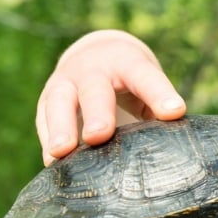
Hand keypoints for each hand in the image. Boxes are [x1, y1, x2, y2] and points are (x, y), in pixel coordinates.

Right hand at [37, 30, 185, 163]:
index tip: (175, 112)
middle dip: (97, 113)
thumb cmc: (131, 78)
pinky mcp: (47, 100)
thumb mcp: (148, 82)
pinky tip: (52, 164)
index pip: (146, 76)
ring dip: (60, 128)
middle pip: (94, 90)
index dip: (160, 94)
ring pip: (59, 103)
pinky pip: (42, 119)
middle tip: (99, 135)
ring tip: (61, 152)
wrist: (97, 54)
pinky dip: (46, 140)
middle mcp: (92, 70)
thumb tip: (175, 144)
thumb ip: (159, 106)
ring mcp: (65, 82)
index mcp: (127, 63)